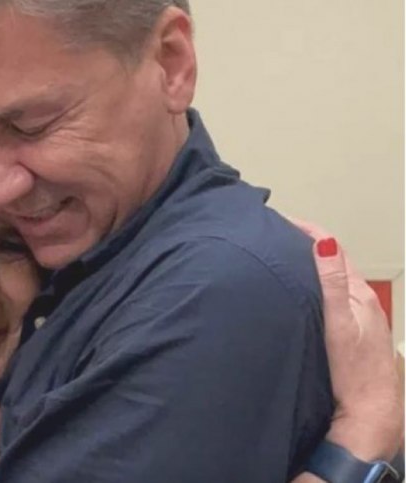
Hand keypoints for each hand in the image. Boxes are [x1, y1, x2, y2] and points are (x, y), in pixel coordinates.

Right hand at [297, 221, 403, 460]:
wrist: (367, 413)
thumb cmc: (354, 372)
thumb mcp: (339, 322)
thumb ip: (333, 283)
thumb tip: (325, 244)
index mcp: (358, 296)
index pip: (333, 251)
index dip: (309, 233)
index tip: (283, 222)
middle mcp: (361, 305)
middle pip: (332, 266)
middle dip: (306, 249)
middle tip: (277, 238)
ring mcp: (358, 321)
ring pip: (332, 285)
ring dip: (311, 271)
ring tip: (284, 262)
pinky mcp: (351, 336)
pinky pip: (331, 302)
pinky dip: (315, 290)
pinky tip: (302, 299)